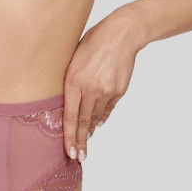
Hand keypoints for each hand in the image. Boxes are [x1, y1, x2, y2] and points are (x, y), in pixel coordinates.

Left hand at [63, 8, 144, 162]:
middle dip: (80, 142)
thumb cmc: (93, 42)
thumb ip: (71, 82)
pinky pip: (109, 108)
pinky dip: (102, 116)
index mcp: (73, 80)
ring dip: (91, 130)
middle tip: (79, 157)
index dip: (69, 136)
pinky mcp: (119, 90)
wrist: (122, 33)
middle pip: (84, 122)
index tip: (69, 152)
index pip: (70, 116)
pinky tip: (98, 123)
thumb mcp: (74, 59)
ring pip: (97, 117)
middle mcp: (90, 88)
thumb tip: (70, 105)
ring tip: (86, 141)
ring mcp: (106, 90)